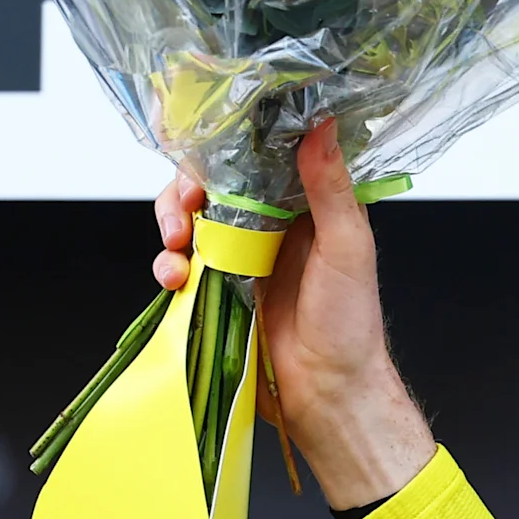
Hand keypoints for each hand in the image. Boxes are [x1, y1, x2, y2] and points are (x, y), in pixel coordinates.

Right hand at [154, 122, 435, 513]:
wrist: (328, 393)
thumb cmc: (350, 325)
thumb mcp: (348, 247)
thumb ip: (330, 187)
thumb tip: (322, 124)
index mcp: (304, 208)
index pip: (255, 160)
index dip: (225, 152)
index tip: (208, 157)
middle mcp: (270, 228)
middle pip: (210, 187)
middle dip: (184, 191)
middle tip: (185, 208)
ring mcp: (241, 259)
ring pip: (188, 223)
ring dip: (170, 227)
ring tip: (176, 248)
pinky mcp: (219, 290)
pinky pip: (180, 266)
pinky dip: (168, 267)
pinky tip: (175, 280)